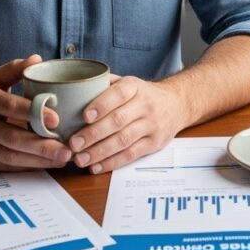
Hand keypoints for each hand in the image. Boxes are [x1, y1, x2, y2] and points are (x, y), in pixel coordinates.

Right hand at [0, 55, 72, 170]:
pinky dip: (27, 167)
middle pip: (12, 138)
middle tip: (67, 149)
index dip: (33, 113)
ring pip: (10, 157)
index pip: (9, 106)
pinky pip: (5, 167)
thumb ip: (15, 69)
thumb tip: (38, 60)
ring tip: (63, 158)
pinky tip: (47, 164)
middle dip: (42, 146)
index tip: (57, 119)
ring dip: (39, 160)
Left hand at [67, 75, 187, 173]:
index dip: (102, 104)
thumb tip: (73, 90)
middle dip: (93, 134)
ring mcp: (151, 126)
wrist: (176, 104)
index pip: (119, 94)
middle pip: (118, 121)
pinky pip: (131, 154)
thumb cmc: (142, 94)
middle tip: (74, 144)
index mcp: (135, 87)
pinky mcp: (154, 143)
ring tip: (80, 159)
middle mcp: (146, 105)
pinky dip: (112, 162)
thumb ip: (105, 85)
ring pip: (123, 140)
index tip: (85, 116)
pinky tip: (96, 166)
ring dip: (99, 152)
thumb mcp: (128, 82)